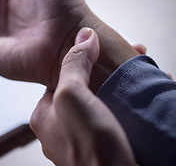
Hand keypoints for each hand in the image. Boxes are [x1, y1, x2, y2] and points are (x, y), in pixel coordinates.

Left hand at [30, 28, 136, 165]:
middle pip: (82, 91)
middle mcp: (58, 129)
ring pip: (98, 104)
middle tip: (128, 64)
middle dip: (105, 75)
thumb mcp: (72, 96)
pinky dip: (125, 108)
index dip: (84, 63)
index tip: (104, 53)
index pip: (61, 80)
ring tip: (138, 78)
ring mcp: (78, 140)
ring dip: (118, 90)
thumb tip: (83, 36)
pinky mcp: (99, 148)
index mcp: (43, 115)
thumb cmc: (88, 146)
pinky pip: (110, 120)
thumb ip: (73, 65)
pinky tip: (140, 100)